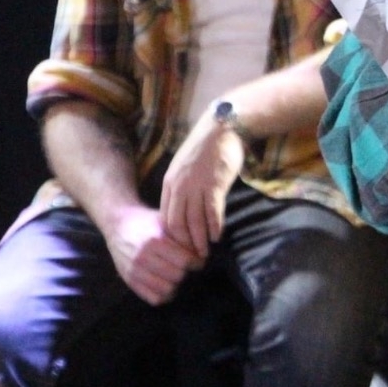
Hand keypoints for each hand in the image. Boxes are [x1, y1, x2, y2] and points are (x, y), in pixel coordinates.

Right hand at [100, 204, 201, 305]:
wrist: (118, 225)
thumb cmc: (147, 222)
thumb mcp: (165, 222)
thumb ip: (182, 236)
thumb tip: (203, 251)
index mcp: (155, 241)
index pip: (185, 260)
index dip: (197, 262)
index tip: (200, 260)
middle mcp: (143, 257)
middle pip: (177, 276)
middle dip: (188, 273)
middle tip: (191, 268)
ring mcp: (134, 271)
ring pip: (166, 289)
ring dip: (177, 285)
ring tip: (179, 276)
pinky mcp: (129, 281)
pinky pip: (153, 298)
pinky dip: (165, 295)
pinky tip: (168, 285)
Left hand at [159, 111, 244, 260]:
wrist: (221, 129)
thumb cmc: (205, 147)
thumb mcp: (183, 166)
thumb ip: (181, 185)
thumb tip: (183, 205)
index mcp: (170, 183)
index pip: (166, 217)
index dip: (172, 235)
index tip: (180, 247)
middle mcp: (180, 187)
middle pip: (177, 223)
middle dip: (184, 243)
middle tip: (191, 256)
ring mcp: (197, 187)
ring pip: (194, 221)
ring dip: (199, 240)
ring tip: (204, 252)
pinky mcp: (214, 186)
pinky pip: (212, 212)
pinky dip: (214, 227)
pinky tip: (217, 236)